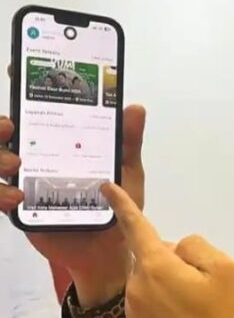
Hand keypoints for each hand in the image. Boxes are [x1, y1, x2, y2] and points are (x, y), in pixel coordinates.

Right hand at [0, 65, 146, 306]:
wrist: (107, 251)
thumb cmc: (119, 207)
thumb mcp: (129, 173)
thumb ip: (129, 143)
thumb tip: (136, 107)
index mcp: (64, 142)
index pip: (39, 109)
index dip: (26, 86)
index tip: (18, 66)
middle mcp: (40, 156)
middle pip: (7, 131)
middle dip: (2, 122)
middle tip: (13, 123)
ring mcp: (25, 180)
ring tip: (16, 163)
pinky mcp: (19, 208)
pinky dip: (1, 194)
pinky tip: (19, 197)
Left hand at [102, 182, 233, 317]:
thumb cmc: (226, 316)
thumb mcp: (225, 268)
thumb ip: (196, 246)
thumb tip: (177, 249)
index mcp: (155, 266)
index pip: (135, 227)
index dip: (121, 204)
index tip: (105, 186)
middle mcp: (136, 287)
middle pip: (152, 258)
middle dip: (173, 260)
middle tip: (204, 283)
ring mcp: (133, 314)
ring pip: (150, 282)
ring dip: (169, 284)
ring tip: (199, 308)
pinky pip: (149, 306)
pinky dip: (165, 306)